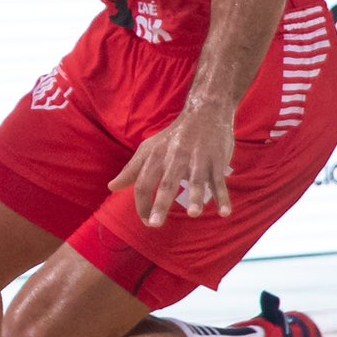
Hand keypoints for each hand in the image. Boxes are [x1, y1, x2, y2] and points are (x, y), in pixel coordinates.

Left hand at [106, 108, 234, 227]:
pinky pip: (219, 181)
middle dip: (160, 203)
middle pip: (166, 182)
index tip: (145, 221)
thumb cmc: (173, 137)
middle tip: (154, 224)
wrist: (204, 112)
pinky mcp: (216, 161)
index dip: (141, 203)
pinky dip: (223, 196)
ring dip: (196, 197)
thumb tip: (111, 187)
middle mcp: (175, 158)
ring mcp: (197, 159)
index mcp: (156, 156)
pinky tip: (224, 213)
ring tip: (194, 214)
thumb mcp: (149, 149)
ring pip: (196, 180)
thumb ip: (131, 170)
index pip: (143, 182)